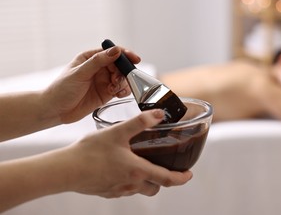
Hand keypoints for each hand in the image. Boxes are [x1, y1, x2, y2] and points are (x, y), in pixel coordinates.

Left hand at [43, 46, 139, 123]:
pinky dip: (123, 91)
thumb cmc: (61, 89)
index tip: (135, 59)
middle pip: (120, 66)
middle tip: (117, 81)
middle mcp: (99, 68)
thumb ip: (98, 62)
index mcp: (91, 58)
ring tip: (114, 90)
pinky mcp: (106, 93)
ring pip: (122, 78)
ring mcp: (104, 81)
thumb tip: (116, 50)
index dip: (125, 54)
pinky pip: (120, 89)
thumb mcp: (80, 73)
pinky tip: (118, 94)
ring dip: (123, 83)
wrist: (55, 110)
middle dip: (123, 73)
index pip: (112, 52)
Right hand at [64, 109, 192, 196]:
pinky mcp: (106, 192)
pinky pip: (124, 190)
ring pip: (140, 190)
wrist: (65, 170)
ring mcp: (118, 190)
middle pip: (155, 187)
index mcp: (138, 170)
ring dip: (147, 182)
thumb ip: (140, 122)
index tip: (189, 175)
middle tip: (166, 169)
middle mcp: (131, 184)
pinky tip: (121, 170)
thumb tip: (160, 115)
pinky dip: (130, 182)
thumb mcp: (118, 132)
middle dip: (164, 180)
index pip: (167, 179)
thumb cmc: (90, 152)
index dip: (181, 178)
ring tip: (143, 167)